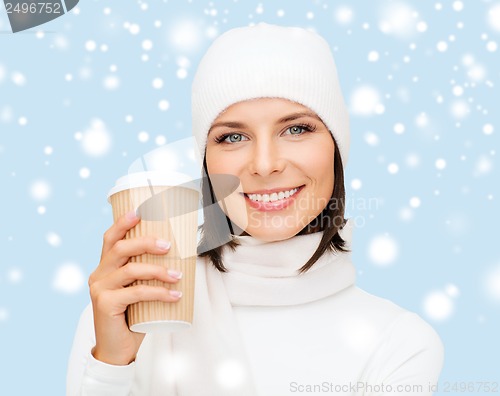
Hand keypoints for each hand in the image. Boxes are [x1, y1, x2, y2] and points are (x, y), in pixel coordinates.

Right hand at [88, 211, 182, 365]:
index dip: (123, 222)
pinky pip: (136, 292)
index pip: (110, 238)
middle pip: (121, 248)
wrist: (118, 349)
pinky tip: (175, 295)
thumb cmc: (133, 315)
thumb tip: (181, 257)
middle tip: (169, 245)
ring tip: (178, 275)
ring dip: (159, 270)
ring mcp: (100, 289)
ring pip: (131, 269)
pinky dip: (159, 292)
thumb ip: (148, 274)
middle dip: (146, 242)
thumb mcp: (139, 290)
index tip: (140, 211)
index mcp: (105, 267)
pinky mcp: (105, 304)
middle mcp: (99, 274)